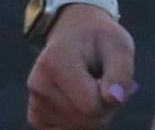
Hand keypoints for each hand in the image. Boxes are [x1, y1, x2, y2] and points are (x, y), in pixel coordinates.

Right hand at [26, 3, 137, 128]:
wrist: (74, 34)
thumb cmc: (100, 40)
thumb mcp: (119, 46)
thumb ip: (121, 72)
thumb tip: (113, 99)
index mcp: (57, 62)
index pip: (91, 105)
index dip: (113, 98)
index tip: (115, 78)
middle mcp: (38, 84)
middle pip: (86, 121)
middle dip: (106, 107)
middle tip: (108, 81)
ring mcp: (34, 101)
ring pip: (78, 128)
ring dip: (95, 113)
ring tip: (93, 85)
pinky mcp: (35, 115)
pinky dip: (81, 120)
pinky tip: (80, 97)